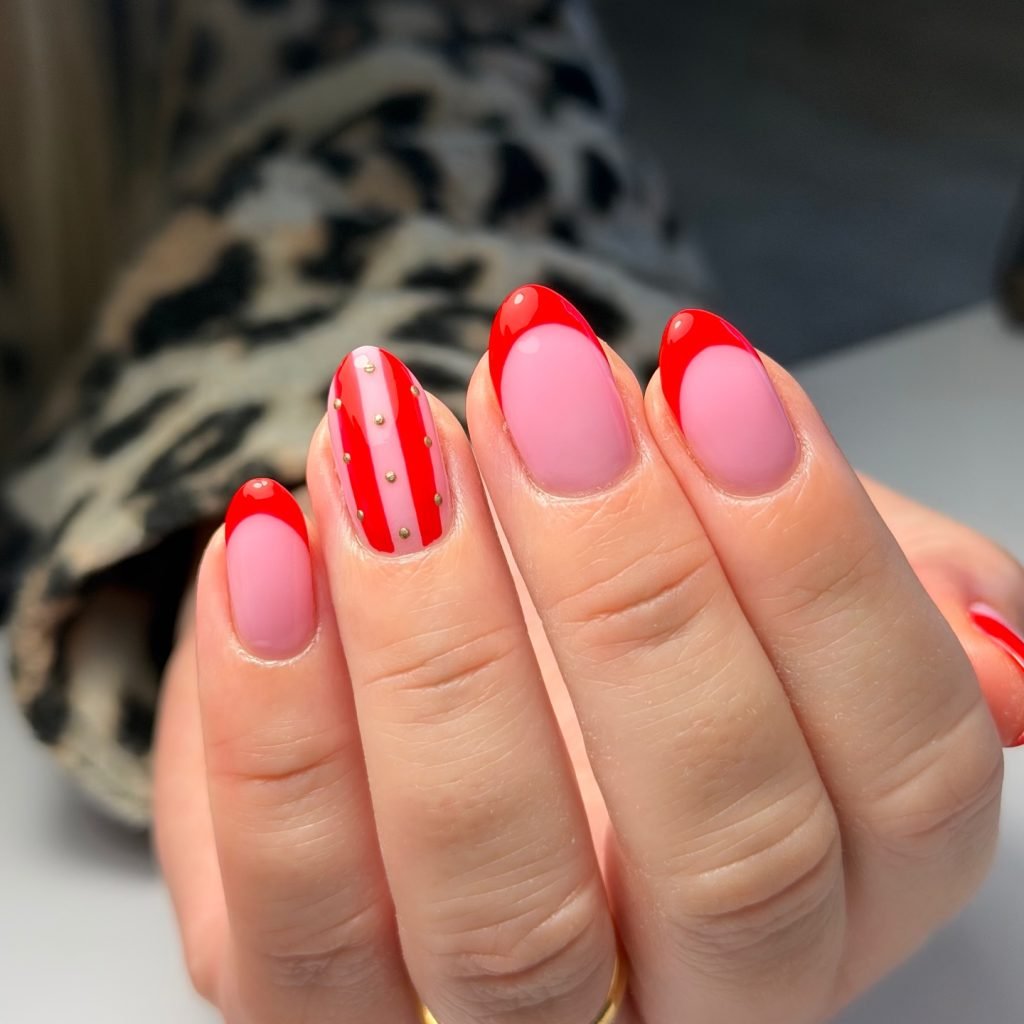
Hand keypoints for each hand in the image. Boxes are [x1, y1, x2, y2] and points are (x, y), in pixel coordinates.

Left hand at [154, 292, 1021, 1022]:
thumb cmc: (608, 619)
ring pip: (503, 905)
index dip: (817, 558)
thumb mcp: (764, 596)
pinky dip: (277, 713)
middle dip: (637, 586)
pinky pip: (295, 915)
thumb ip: (886, 609)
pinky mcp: (315, 1007)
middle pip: (730, 852)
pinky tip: (271, 538)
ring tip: (388, 439)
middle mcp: (696, 990)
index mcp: (840, 884)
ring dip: (440, 639)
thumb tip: (999, 658)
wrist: (428, 667)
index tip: (706, 368)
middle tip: (545, 382)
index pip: (908, 771)